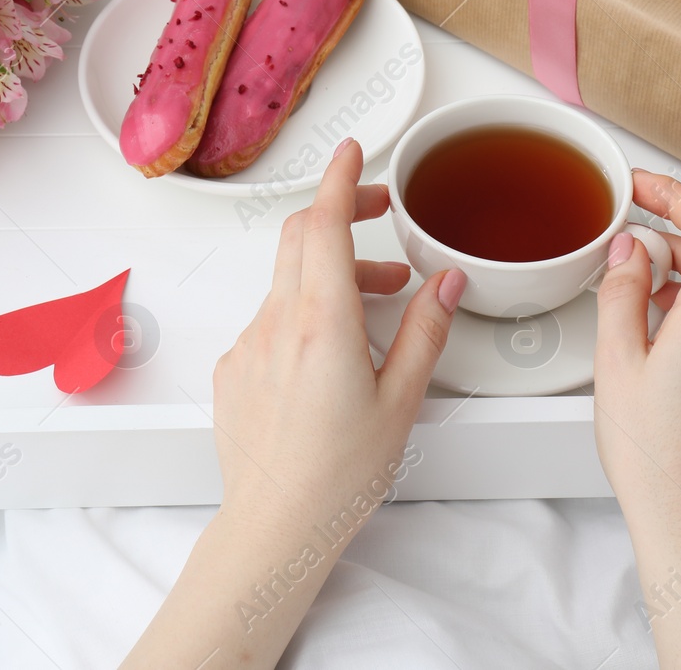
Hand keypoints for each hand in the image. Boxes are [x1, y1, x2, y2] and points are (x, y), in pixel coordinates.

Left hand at [121, 138, 464, 669]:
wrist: (274, 527)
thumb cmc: (338, 476)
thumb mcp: (402, 400)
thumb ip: (427, 330)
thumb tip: (447, 281)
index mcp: (322, 323)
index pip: (323, 223)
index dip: (340, 179)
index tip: (353, 152)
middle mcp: (276, 323)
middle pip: (300, 237)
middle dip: (339, 213)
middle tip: (378, 217)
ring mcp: (248, 345)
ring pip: (287, 280)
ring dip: (329, 271)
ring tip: (379, 299)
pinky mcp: (233, 369)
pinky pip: (269, 318)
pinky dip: (302, 311)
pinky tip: (332, 352)